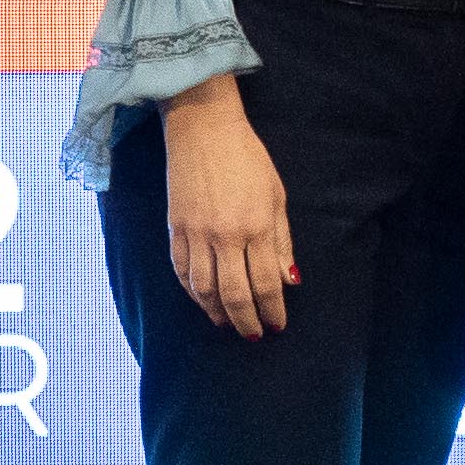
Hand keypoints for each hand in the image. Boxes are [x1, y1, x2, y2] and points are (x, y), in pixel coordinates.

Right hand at [161, 77, 295, 337]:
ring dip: (217, 313)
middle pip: (234, 294)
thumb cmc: (247, 158)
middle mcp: (224, 236)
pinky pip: (182, 271)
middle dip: (246, 321)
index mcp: (256, 227)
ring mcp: (195, 233)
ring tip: (228, 324)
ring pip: (204, 289)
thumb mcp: (276, 196)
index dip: (273, 310)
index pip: (266, 283)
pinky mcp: (174, 228)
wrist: (203, 129)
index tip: (278, 326)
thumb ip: (282, 241)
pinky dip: (192, 292)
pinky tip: (203, 301)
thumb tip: (290, 281)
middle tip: (254, 336)